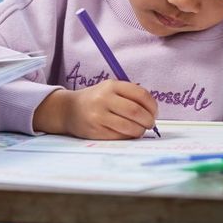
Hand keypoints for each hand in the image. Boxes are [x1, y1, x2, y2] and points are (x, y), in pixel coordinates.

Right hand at [33, 80, 157, 139]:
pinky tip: (127, 133)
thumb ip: (129, 95)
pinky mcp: (95, 131)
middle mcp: (104, 99)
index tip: (154, 112)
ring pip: (129, 127)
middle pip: (136, 111)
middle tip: (150, 124)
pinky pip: (119, 136)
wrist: (69, 110)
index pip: (140, 94)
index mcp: (111, 85)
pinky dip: (128, 136)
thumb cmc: (96, 99)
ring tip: (139, 130)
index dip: (152, 105)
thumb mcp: (110, 89)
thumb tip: (152, 112)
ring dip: (139, 131)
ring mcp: (98, 116)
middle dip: (148, 120)